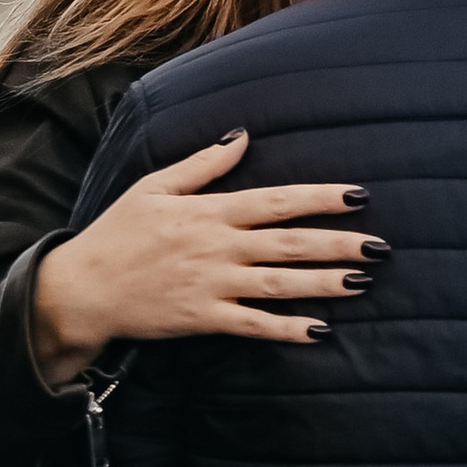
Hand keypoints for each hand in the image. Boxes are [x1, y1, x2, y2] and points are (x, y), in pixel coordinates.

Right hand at [29, 133, 381, 385]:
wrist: (86, 287)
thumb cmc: (121, 231)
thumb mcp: (158, 185)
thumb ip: (204, 164)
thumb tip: (242, 135)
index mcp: (211, 210)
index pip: (277, 201)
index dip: (320, 198)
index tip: (358, 195)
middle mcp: (219, 246)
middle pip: (289, 244)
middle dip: (338, 243)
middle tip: (379, 246)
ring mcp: (214, 285)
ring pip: (280, 285)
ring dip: (323, 284)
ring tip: (361, 282)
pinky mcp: (204, 319)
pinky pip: (253, 325)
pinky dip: (286, 328)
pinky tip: (318, 331)